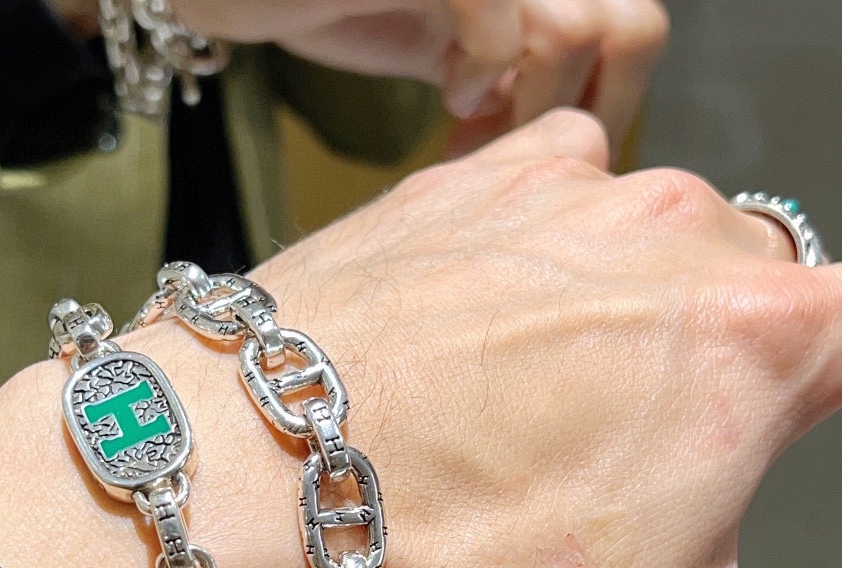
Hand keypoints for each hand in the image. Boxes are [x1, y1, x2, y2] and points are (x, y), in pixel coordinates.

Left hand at [0, 110, 841, 567]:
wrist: (242, 499)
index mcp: (762, 345)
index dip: (829, 401)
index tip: (756, 451)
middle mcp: (671, 236)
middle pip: (755, 292)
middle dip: (721, 376)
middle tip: (632, 467)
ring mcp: (556, 197)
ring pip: (648, 243)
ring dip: (628, 313)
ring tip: (544, 412)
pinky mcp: (454, 185)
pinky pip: (543, 192)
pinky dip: (540, 250)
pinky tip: (486, 326)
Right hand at [172, 0, 668, 148]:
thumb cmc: (327, 1)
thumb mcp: (439, 42)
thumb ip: (506, 74)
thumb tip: (563, 138)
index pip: (638, 35)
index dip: (609, 108)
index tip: (542, 154)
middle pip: (636, 29)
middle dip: (584, 117)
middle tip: (515, 153)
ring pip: (578, 29)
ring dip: (530, 107)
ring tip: (472, 126)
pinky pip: (499, 23)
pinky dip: (480, 75)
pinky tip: (448, 98)